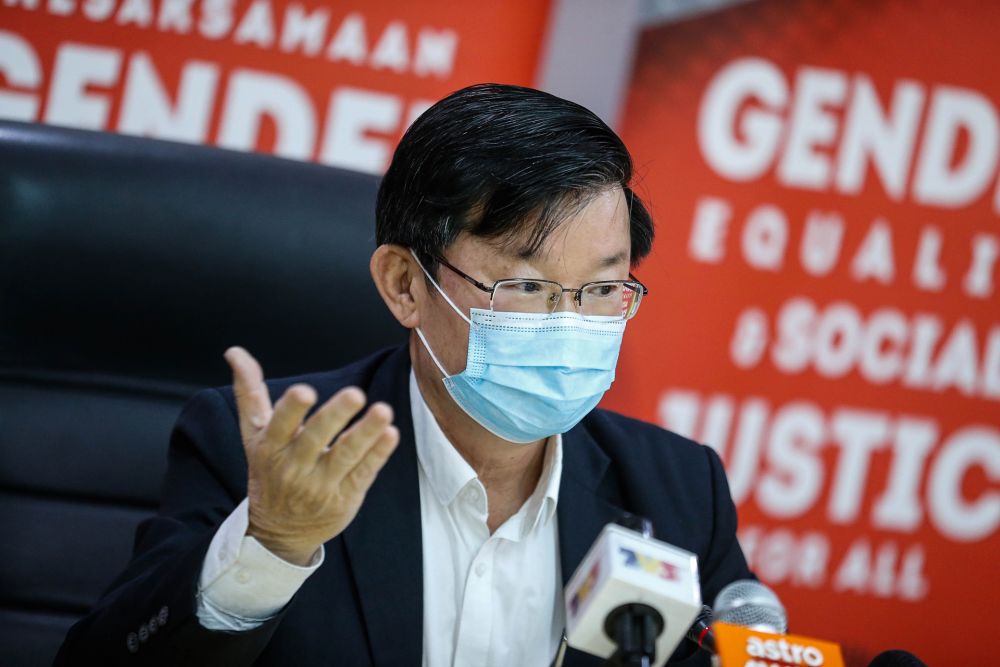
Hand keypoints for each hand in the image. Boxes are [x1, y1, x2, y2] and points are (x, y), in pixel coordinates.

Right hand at [224, 346, 399, 565]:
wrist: (279, 532)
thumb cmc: (268, 470)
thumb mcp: (253, 435)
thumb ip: (249, 392)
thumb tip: (234, 351)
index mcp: (270, 448)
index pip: (279, 426)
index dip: (291, 410)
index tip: (305, 391)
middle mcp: (293, 467)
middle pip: (315, 439)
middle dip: (335, 416)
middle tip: (355, 393)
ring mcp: (321, 485)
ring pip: (345, 456)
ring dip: (365, 433)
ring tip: (383, 411)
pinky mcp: (345, 497)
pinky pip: (363, 473)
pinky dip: (377, 454)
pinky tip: (390, 434)